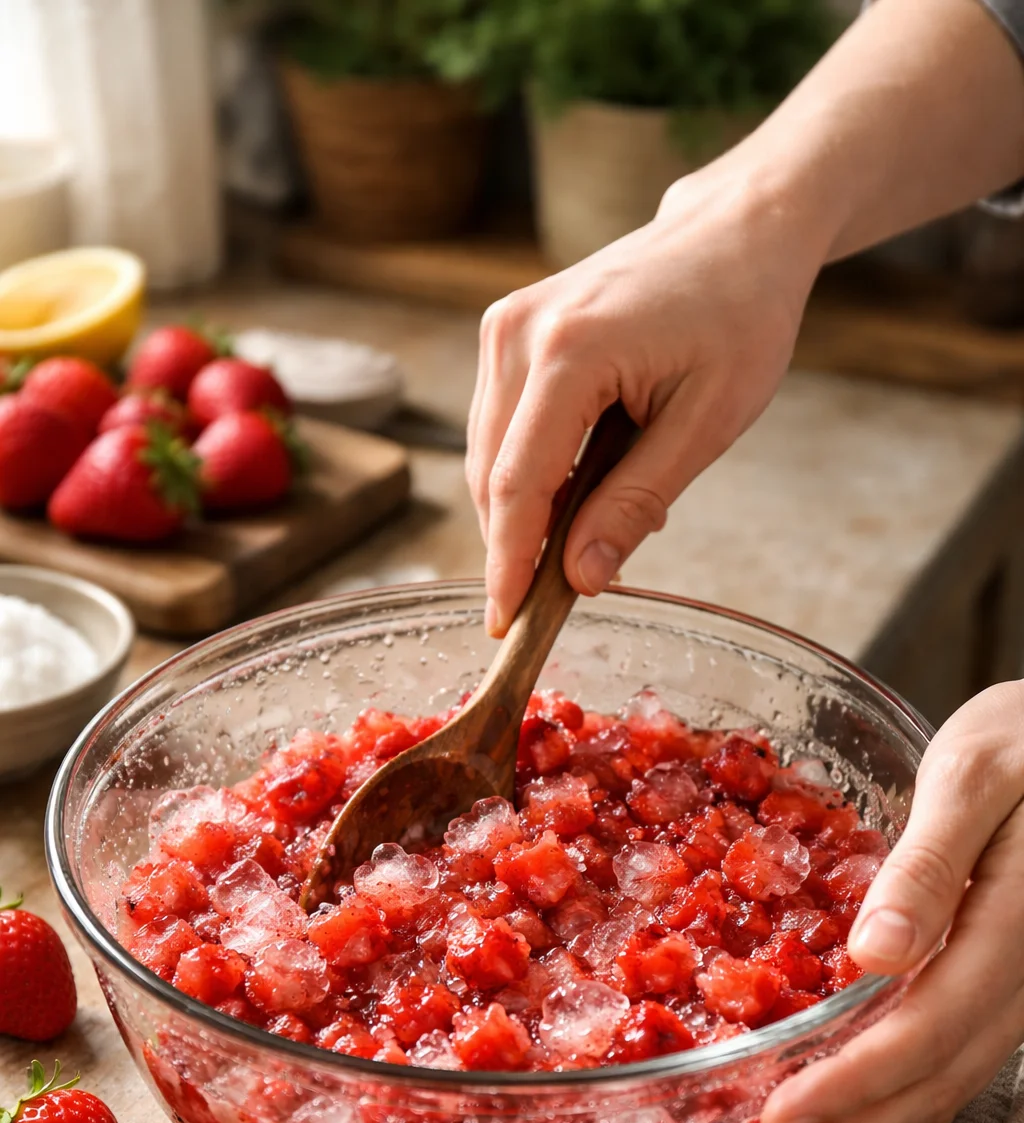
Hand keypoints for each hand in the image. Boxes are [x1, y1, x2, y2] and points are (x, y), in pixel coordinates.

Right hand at [466, 160, 829, 635]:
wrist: (736, 233)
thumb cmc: (739, 315)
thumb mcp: (707, 423)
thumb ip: (636, 503)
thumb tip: (581, 579)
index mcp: (569, 351)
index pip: (518, 485)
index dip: (508, 565)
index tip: (507, 625)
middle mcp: (518, 331)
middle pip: (490, 475)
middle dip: (514, 547)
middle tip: (552, 603)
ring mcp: (505, 325)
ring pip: (486, 455)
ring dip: (525, 512)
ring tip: (590, 533)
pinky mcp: (508, 330)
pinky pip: (500, 426)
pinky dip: (532, 472)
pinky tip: (584, 488)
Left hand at [737, 681, 1023, 1122]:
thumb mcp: (976, 775)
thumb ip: (931, 865)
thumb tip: (876, 952)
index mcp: (1015, 929)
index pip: (927, 1033)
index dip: (851, 1088)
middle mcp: (1021, 980)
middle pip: (930, 1086)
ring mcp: (1015, 993)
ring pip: (940, 1092)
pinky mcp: (997, 990)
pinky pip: (944, 1066)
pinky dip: (884, 1109)